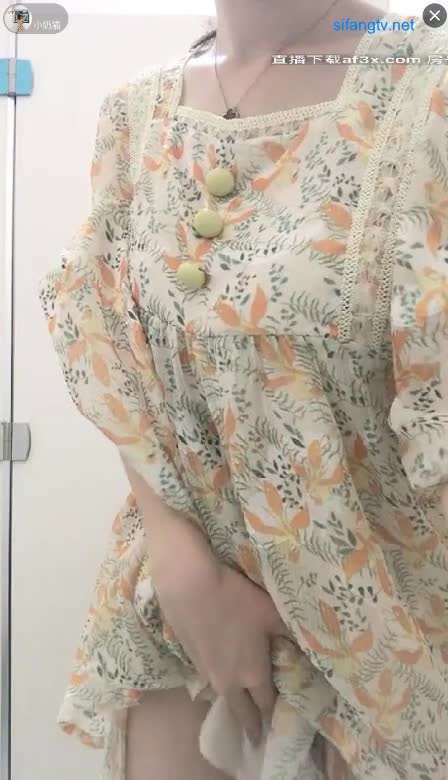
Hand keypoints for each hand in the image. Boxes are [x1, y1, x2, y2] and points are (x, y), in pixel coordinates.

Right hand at [153, 550, 290, 745]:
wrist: (188, 586)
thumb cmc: (235, 599)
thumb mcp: (270, 613)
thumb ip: (289, 632)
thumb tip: (309, 643)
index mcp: (252, 674)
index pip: (266, 705)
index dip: (273, 715)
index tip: (278, 725)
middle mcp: (229, 681)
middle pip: (242, 712)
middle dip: (251, 724)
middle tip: (257, 736)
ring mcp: (206, 672)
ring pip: (224, 695)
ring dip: (234, 703)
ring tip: (241, 706)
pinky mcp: (191, 659)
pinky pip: (210, 678)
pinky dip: (219, 681)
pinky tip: (222, 671)